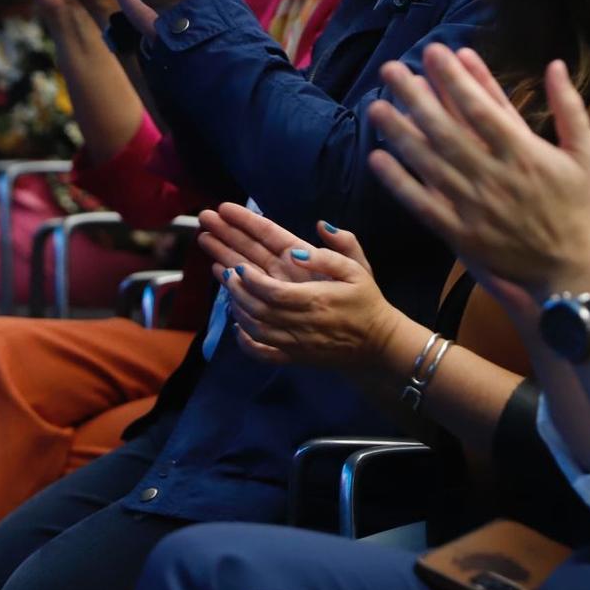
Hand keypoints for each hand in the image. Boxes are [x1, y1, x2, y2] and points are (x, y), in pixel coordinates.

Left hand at [198, 203, 404, 372]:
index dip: (251, 277)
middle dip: (231, 277)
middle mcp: (299, 321)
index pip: (274, 289)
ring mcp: (292, 341)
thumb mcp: (358, 270)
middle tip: (212, 252)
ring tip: (220, 278)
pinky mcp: (292, 356)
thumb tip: (312, 232)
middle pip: (257, 302)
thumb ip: (334, 252)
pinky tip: (234, 322)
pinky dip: (244, 340)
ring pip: (254, 325)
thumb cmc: (367, 303)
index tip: (237, 263)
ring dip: (234, 303)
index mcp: (313, 297)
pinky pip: (262, 351)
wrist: (377, 345)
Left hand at [367, 46, 589, 298]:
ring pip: (428, 163)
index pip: (479, 107)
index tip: (433, 52)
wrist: (572, 270)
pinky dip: (399, 183)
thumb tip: (554, 64)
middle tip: (391, 70)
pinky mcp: (461, 234)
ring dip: (399, 133)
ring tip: (376, 106)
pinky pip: (423, 204)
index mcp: (523, 152)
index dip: (453, 78)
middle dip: (415, 96)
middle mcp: (493, 176)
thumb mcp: (586, 152)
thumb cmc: (579, 206)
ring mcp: (474, 206)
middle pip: (445, 129)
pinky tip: (378, 160)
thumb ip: (570, 106)